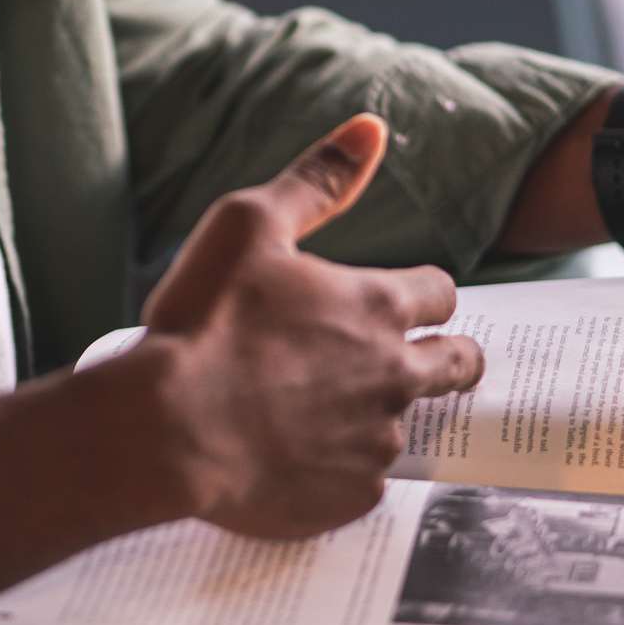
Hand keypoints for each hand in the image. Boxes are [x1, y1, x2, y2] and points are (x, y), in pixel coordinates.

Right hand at [0, 115, 483, 606]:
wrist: (166, 429)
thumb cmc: (204, 322)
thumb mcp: (249, 224)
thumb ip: (318, 178)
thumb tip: (370, 128)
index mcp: (377, 306)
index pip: (440, 293)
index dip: (424, 294)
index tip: (407, 301)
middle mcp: (393, 374)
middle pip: (457, 364)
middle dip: (449, 357)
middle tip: (422, 359)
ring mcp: (375, 440)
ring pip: (399, 425)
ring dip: (370, 415)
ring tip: (313, 416)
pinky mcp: (349, 496)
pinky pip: (360, 482)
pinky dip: (335, 469)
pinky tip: (293, 461)